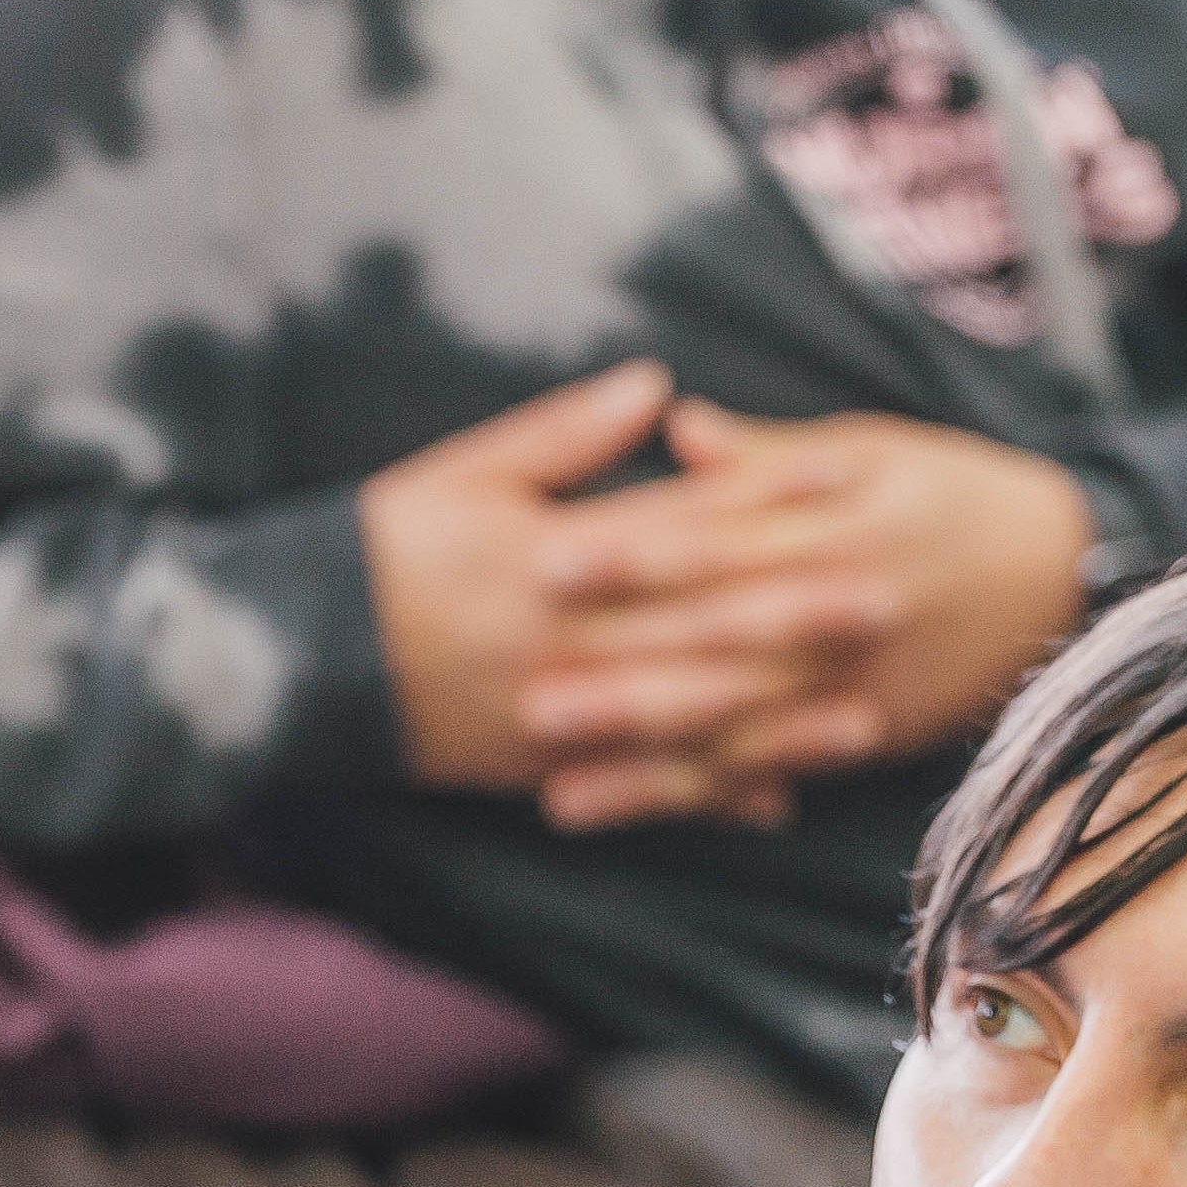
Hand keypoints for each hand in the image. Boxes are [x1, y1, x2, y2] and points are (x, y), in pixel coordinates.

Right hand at [360, 363, 900, 800]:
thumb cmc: (386, 549)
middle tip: (892, 600)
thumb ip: (566, 435)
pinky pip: (638, 790)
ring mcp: (561, 714)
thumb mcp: (467, 472)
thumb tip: (657, 383)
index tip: (853, 473)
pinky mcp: (545, 767)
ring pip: (689, 721)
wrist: (293, 659)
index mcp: (556, 554)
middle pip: (705, 624)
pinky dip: (706, 798)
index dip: (772, 493)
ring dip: (779, 724)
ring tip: (863, 722)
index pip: (685, 517)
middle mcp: (568, 640)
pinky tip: (774, 802)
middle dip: (802, 614)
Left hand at [519, 402, 1097, 830]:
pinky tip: (626, 808)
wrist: (1066, 574)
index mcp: (834, 526)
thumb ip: (769, 456)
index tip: (550, 560)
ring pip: (734, 725)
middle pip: (715, 645)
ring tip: (556, 780)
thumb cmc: (955, 495)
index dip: (634, 554)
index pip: (719, 538)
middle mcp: (837, 614)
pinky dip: (698, 795)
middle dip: (620, 673)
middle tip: (526, 695)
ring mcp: (848, 685)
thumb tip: (679, 429)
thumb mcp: (875, 450)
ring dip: (644, 757)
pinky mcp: (859, 735)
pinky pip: (767, 769)